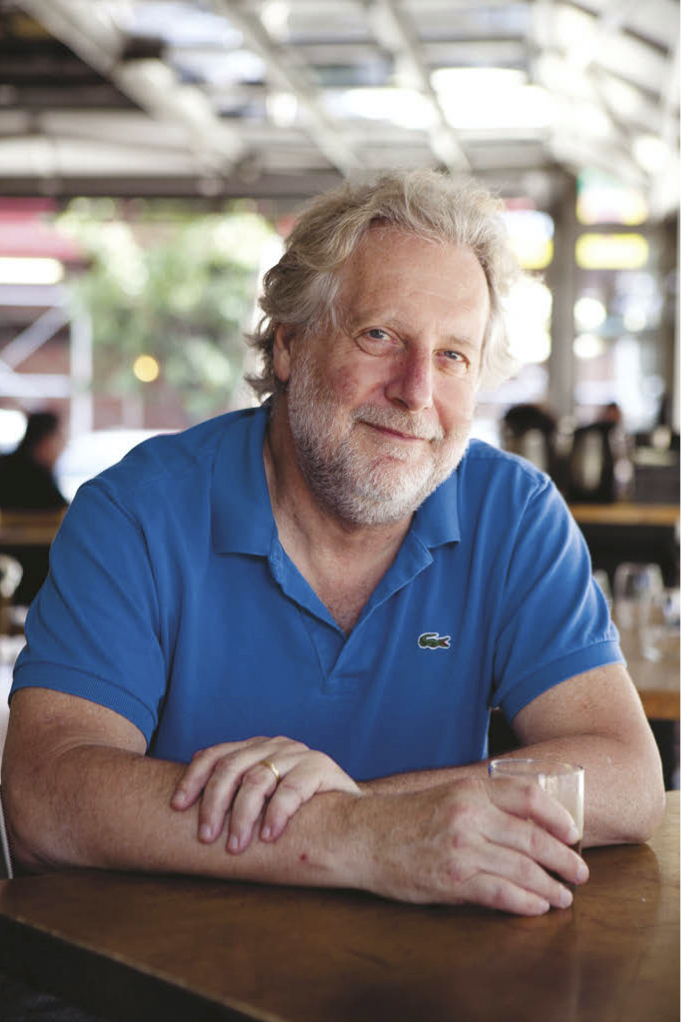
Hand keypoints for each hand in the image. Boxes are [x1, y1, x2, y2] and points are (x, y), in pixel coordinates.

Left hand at [171, 736, 359, 852]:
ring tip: (235, 846)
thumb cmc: (297, 814)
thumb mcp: (261, 800)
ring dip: (242, 815)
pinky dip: (277, 813)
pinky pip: (292, 789)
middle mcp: (274, 745)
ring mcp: (298, 754)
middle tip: (206, 837)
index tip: (177, 806)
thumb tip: (179, 806)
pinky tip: (269, 836)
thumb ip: (233, 796)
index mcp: (255, 748)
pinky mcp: (322, 768)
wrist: (351, 819)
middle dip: (214, 803)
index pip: (215, 755)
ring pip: (258, 779)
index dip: (193, 779)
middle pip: (231, 767)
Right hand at [356, 777, 588, 914]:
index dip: (558, 817)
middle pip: (533, 838)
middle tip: (580, 872)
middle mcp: (469, 817)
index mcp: (470, 791)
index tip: (573, 833)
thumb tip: (525, 823)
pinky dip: (526, 903)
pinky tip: (538, 907)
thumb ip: (482, 805)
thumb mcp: (445, 796)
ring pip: (523, 869)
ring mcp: (462, 849)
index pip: (529, 796)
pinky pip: (502, 894)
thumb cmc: (404, 818)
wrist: (362, 836)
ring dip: (551, 887)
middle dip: (564, 859)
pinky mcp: (453, 880)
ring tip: (564, 897)